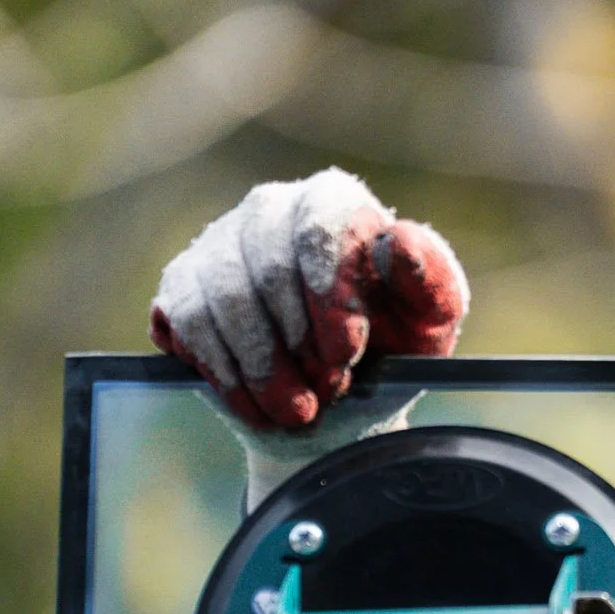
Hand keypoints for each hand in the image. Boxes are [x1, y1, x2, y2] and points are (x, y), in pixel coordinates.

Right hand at [149, 169, 469, 431]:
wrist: (344, 384)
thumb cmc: (397, 336)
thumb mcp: (431, 315)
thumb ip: (430, 276)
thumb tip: (398, 240)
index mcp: (331, 201)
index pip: (318, 229)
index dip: (330, 294)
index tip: (347, 353)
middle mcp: (268, 210)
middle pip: (267, 270)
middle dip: (300, 344)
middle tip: (329, 394)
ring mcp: (218, 244)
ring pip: (224, 300)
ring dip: (262, 367)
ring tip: (296, 412)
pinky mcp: (183, 284)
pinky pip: (186, 322)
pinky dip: (224, 373)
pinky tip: (255, 404)